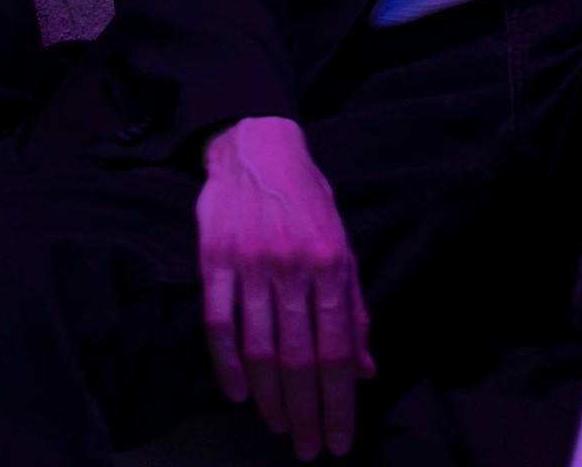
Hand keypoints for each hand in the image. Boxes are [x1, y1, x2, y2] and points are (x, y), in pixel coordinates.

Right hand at [198, 115, 375, 459]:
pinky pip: (218, 324)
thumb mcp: (343, 244)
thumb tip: (367, 369)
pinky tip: (239, 394)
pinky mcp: (214, 259)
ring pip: (258, 350)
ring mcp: (250, 263)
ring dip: (270, 398)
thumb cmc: (306, 200)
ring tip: (279, 427)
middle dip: (306, 414)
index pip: (337, 349)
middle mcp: (292, 266)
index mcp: (332, 263)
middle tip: (308, 451)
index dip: (338, 403)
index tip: (338, 442)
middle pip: (299, 359)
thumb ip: (355, 308)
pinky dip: (227, 366)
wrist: (257, 145)